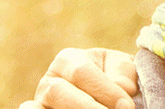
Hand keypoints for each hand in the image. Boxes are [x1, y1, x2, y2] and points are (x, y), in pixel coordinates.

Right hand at [18, 48, 138, 108]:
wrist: (109, 93)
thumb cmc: (116, 77)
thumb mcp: (121, 69)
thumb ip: (122, 75)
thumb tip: (121, 89)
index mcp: (67, 60)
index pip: (81, 73)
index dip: (105, 90)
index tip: (126, 105)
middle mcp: (48, 82)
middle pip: (57, 92)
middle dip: (87, 107)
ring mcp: (40, 103)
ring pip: (38, 108)